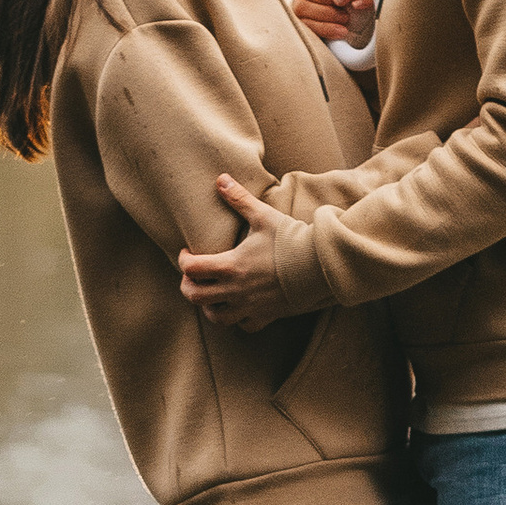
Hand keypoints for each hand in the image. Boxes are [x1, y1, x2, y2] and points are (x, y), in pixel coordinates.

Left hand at [181, 178, 297, 327]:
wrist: (322, 263)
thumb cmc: (292, 238)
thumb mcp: (264, 216)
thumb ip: (239, 199)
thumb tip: (220, 178)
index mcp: (232, 265)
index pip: (192, 269)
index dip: (183, 260)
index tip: (187, 253)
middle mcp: (237, 290)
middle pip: (195, 297)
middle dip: (187, 286)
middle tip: (191, 276)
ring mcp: (251, 306)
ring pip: (216, 317)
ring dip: (208, 307)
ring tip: (211, 294)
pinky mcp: (267, 315)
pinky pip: (245, 326)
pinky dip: (237, 319)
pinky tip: (239, 307)